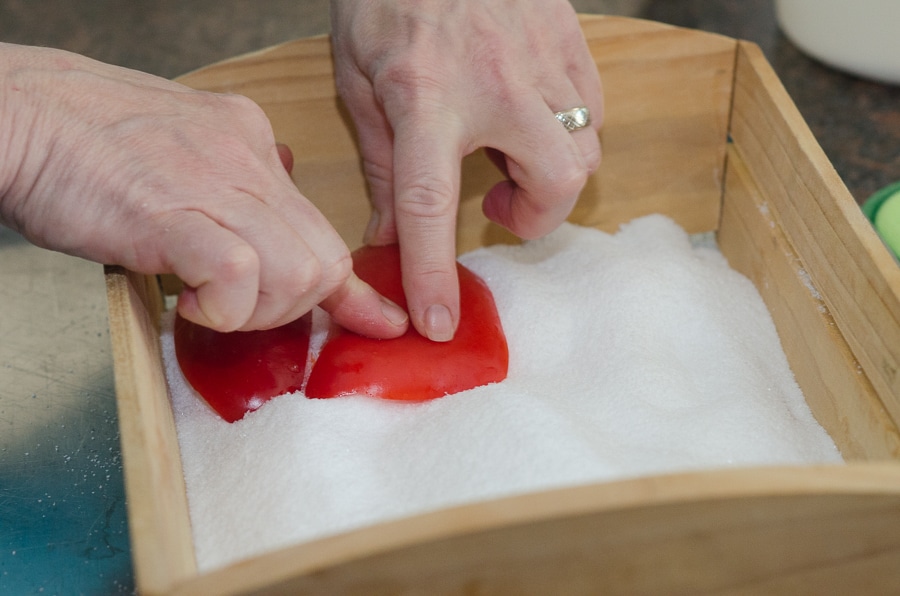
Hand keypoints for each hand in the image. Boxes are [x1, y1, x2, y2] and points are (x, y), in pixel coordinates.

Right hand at [0, 43, 407, 336]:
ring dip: (258, 313)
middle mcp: (248, 159)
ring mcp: (215, 184)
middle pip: (324, 258)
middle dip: (293, 306)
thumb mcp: (184, 144)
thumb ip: (234, 176)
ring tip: (204, 302)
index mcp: (252, 143)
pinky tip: (185, 299)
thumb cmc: (82, 139)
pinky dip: (223, 308)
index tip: (379, 320)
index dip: (353, 288)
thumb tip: (276, 195)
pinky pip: (240, 276)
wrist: (15, 113)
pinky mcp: (173, 214)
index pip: (324, 226)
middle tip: (235, 308)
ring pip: (298, 273)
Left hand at [330, 0, 602, 340]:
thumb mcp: (361, 80)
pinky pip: (593, 108)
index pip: (431, 204)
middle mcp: (495, 82)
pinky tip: (528, 115)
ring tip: (506, 151)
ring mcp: (544, 57)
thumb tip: (388, 240)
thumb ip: (383, 164)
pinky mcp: (572, 38)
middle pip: (557, 183)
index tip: (437, 323)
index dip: (433, 273)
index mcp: (425, 95)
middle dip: (535, 216)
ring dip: (549, 172)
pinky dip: (568, 130)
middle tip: (495, 202)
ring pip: (585, 148)